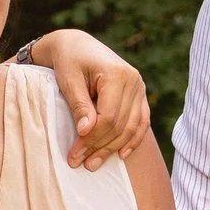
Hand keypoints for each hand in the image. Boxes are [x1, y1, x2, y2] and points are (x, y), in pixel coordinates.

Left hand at [26, 29, 149, 169]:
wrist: (76, 45)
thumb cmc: (68, 61)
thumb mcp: (69, 80)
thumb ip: (79, 105)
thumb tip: (86, 132)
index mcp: (117, 74)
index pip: (108, 117)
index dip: (92, 138)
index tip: (74, 153)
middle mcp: (134, 80)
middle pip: (120, 125)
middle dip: (99, 147)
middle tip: (79, 162)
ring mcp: (140, 88)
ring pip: (131, 127)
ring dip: (113, 149)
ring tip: (93, 163)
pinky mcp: (139, 95)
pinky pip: (141, 122)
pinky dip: (133, 140)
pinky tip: (121, 155)